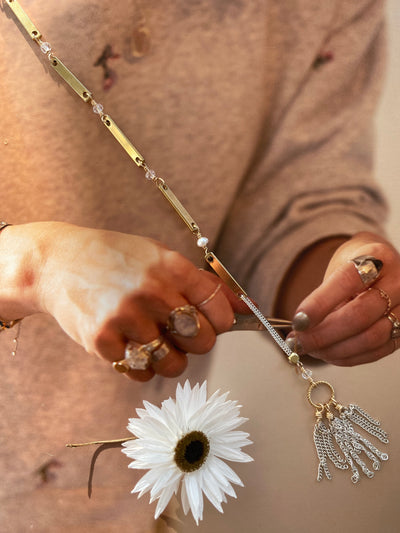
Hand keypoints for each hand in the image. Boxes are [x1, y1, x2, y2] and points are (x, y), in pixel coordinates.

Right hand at [4, 222, 248, 380]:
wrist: (56, 262)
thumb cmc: (114, 259)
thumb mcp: (159, 256)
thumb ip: (202, 282)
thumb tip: (246, 306)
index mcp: (171, 266)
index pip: (220, 308)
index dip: (221, 321)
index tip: (212, 321)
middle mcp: (152, 291)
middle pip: (203, 340)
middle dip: (197, 340)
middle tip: (178, 330)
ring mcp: (126, 317)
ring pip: (174, 364)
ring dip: (171, 358)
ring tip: (155, 340)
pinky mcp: (102, 341)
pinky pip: (141, 373)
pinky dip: (142, 366)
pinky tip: (130, 345)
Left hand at [287, 232, 399, 365]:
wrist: (382, 266)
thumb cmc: (356, 265)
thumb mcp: (339, 266)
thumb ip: (324, 295)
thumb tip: (301, 328)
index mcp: (377, 257)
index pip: (347, 281)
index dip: (320, 304)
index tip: (298, 321)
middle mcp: (397, 282)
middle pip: (360, 315)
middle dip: (324, 333)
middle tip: (299, 341)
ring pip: (370, 338)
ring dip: (334, 349)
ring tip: (311, 349)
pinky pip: (377, 351)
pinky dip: (348, 357)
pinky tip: (328, 354)